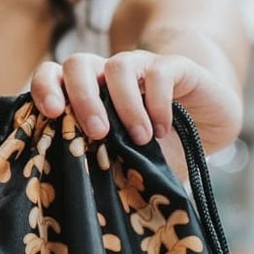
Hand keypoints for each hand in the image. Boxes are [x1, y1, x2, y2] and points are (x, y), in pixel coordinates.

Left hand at [30, 49, 242, 155]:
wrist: (209, 124)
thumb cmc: (158, 146)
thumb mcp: (123, 158)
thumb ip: (98, 162)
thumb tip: (72, 189)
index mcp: (87, 92)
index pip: (52, 75)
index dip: (45, 88)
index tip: (51, 114)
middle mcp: (108, 75)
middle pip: (77, 64)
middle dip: (82, 99)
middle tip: (97, 133)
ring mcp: (140, 66)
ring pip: (117, 66)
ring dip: (124, 105)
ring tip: (139, 140)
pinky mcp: (174, 66)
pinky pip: (158, 73)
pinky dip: (157, 102)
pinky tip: (162, 129)